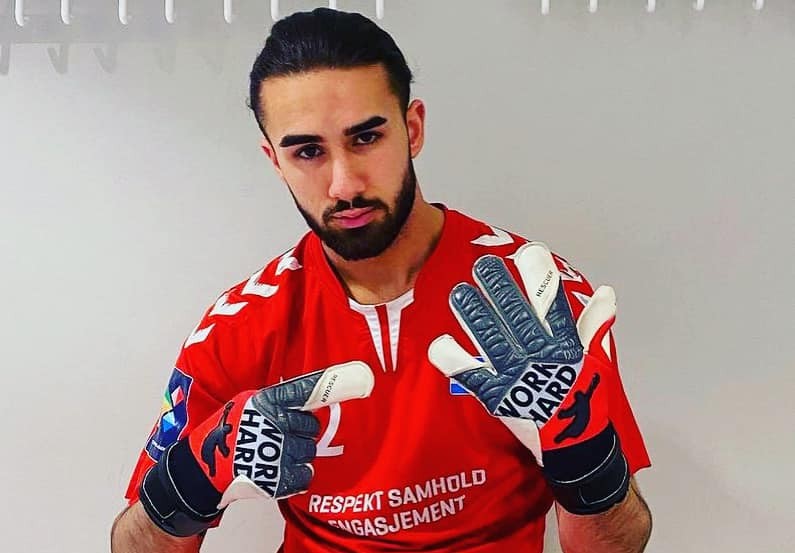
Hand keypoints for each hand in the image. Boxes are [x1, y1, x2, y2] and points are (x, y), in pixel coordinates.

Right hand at [140, 361, 373, 535]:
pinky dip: (295, 476)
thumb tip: (312, 392)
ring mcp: (274, 451)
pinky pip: (304, 475)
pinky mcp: (275, 477)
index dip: (331, 383)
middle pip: (310, 426)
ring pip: (309, 451)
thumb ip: (276, 400)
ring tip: (275, 455)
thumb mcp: (246, 405)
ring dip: (297, 455)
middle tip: (280, 436)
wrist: (201, 471)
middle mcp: (271, 424)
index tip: (358, 378)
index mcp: (264, 402)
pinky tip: (279, 471)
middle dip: (300, 432)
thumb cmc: (225, 435)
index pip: (303, 390)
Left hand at [428, 243, 628, 514]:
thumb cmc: (587, 399)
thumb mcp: (597, 360)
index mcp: (567, 346)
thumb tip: (606, 292)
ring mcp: (519, 377)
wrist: (577, 446)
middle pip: (518, 317)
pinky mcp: (499, 398)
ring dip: (475, 316)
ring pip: (493, 339)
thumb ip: (595, 324)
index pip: (554, 305)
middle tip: (483, 264)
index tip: (529, 252)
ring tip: (458, 293)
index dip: (541, 278)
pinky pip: (473, 376)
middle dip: (500, 289)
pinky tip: (439, 344)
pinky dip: (455, 361)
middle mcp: (542, 358)